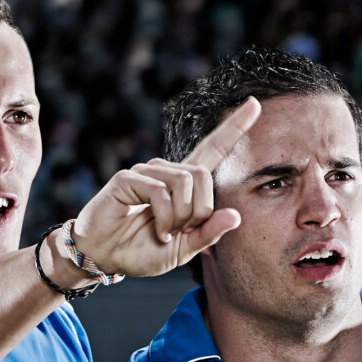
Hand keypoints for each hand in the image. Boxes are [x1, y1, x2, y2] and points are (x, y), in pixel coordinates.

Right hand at [67, 97, 261, 278]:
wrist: (106, 257)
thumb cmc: (143, 251)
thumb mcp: (184, 249)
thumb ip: (209, 234)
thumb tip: (236, 216)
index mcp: (184, 184)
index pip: (213, 148)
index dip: (234, 127)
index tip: (255, 104)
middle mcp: (167, 171)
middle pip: (203, 174)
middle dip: (199, 210)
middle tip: (182, 231)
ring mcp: (147, 172)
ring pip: (184, 182)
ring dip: (180, 216)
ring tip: (165, 231)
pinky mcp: (128, 178)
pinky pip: (161, 192)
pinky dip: (165, 218)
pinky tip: (157, 230)